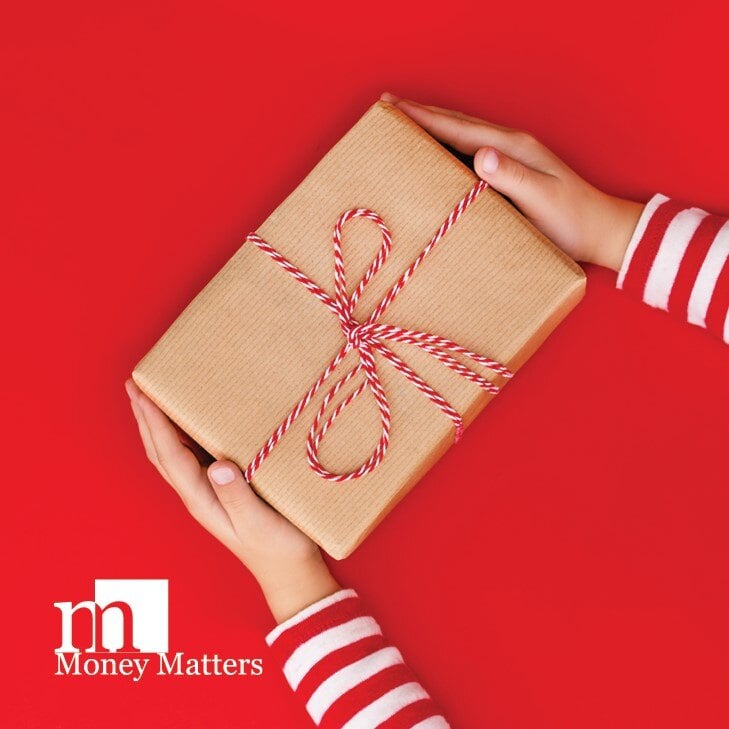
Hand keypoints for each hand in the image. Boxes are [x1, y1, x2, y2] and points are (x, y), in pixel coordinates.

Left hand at [125, 378, 339, 622]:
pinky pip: (192, 457)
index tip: (142, 394)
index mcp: (201, 499)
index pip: (170, 455)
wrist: (288, 571)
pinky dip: (181, 435)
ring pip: (172, 454)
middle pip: (161, 452)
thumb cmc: (276, 548)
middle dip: (145, 418)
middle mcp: (198, 494)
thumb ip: (237, 496)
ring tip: (150, 398)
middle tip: (135, 385)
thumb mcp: (258, 523)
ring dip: (158, 425)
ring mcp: (208, 492)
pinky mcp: (223, 490)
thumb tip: (217, 466)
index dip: (155, 423)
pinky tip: (187, 423)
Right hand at [381, 93, 642, 271]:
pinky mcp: (510, 172)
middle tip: (389, 107)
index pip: (460, 130)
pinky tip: (436, 152)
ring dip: (432, 127)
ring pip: (462, 135)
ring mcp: (510, 157)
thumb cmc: (572, 220)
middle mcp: (509, 146)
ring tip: (404, 122)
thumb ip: (514, 177)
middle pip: (457, 124)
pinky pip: (469, 152)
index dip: (426, 119)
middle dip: (422, 115)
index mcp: (512, 148)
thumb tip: (481, 155)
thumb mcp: (543, 200)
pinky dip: (446, 146)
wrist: (600, 230)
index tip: (395, 109)